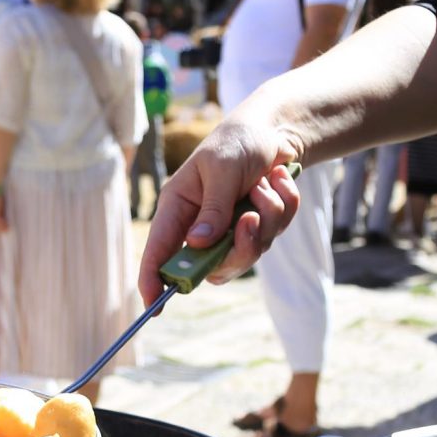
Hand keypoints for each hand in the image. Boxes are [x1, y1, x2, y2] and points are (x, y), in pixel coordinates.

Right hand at [138, 112, 302, 305]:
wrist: (275, 130)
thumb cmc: (237, 141)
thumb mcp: (221, 169)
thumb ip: (213, 209)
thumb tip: (198, 244)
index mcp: (179, 207)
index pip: (159, 250)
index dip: (153, 279)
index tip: (154, 305)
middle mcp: (202, 223)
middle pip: (213, 265)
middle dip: (241, 246)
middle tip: (250, 218)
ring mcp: (231, 229)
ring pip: (250, 252)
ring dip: (267, 215)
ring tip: (265, 183)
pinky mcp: (258, 227)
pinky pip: (275, 234)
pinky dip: (283, 206)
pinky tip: (276, 181)